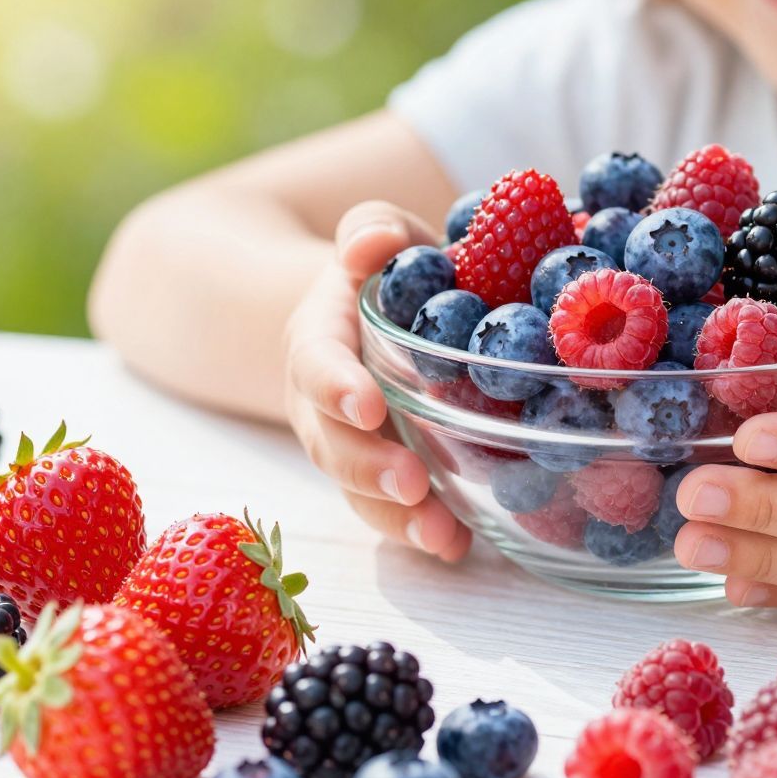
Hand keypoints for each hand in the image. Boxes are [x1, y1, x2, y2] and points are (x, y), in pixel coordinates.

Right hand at [284, 202, 470, 560]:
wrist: (359, 316)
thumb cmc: (381, 272)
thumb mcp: (375, 237)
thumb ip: (370, 230)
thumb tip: (375, 241)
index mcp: (319, 339)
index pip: (317, 363)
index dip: (336, 386)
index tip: (367, 405)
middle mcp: (321, 403)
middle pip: (331, 442)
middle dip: (367, 467)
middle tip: (411, 483)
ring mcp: (347, 445)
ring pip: (358, 490)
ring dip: (396, 517)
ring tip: (441, 535)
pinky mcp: (378, 476)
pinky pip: (390, 510)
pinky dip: (421, 531)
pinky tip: (459, 547)